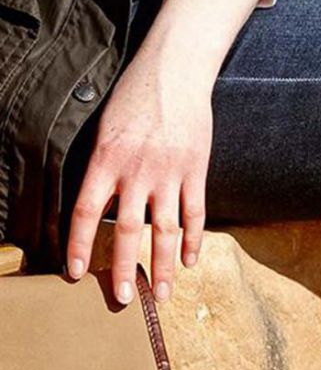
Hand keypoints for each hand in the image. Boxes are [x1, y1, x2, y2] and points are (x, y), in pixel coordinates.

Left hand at [67, 44, 211, 304]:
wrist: (176, 70)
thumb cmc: (136, 95)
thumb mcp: (106, 127)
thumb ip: (103, 166)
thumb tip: (98, 205)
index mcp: (106, 159)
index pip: (84, 211)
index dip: (78, 245)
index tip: (75, 273)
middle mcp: (136, 171)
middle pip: (126, 231)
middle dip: (123, 268)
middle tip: (123, 299)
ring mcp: (169, 173)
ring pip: (164, 231)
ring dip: (164, 266)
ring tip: (163, 294)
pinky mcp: (196, 171)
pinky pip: (194, 214)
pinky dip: (192, 241)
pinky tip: (190, 262)